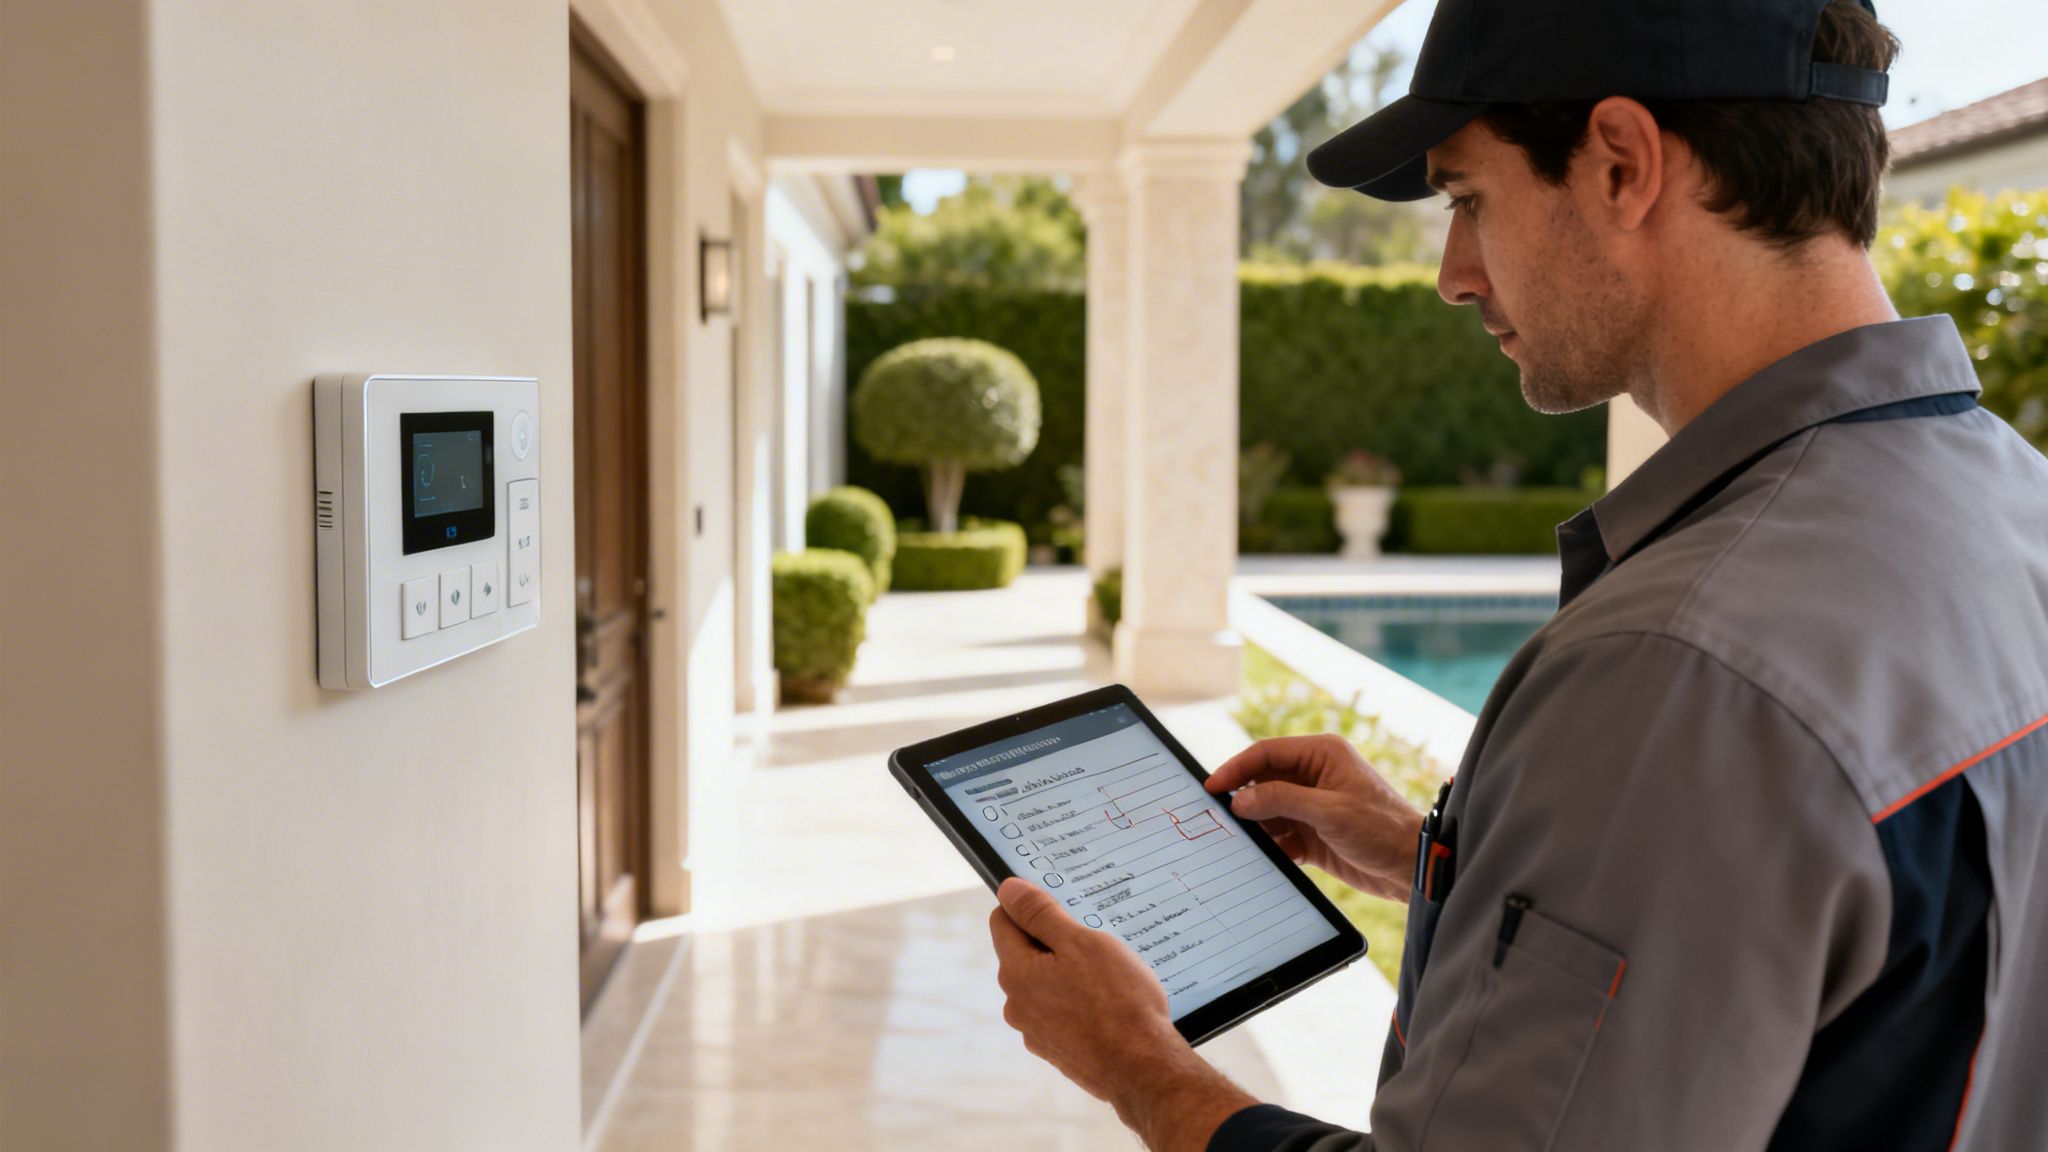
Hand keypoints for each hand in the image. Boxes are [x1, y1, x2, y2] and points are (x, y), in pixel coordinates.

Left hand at [989, 879, 1253, 1149]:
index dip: (1030, 906)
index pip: (1003, 920)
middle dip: (1055, 942)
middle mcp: (1017, 1003)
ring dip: (1069, 973)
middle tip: (1095, 941)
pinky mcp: (1058, 1050)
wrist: (1142, 1068)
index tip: (1062, 905)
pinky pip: (1062, 1012)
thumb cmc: (1117, 1002)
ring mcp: (1036, 1031)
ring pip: (1046, 984)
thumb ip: (1041, 914)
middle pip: (1025, 953)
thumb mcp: (1081, 942)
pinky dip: (1079, 1002)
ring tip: (1108, 976)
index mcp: (1016, 972)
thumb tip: (1008, 889)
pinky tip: (1109, 1004)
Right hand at [1206, 733, 1423, 901]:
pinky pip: (1281, 836)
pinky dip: (1271, 846)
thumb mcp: (1328, 811)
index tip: (1212, 787)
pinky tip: (1264, 857)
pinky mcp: (1314, 834)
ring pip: (1269, 811)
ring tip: (1237, 841)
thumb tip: (1239, 799)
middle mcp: (1315, 776)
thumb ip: (1280, 800)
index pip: (1266, 753)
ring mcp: (1313, 806)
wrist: (1411, 867)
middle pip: (1263, 782)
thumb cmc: (1381, 829)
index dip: (1236, 768)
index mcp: (1321, 755)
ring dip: (1256, 827)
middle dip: (1243, 800)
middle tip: (1216, 817)